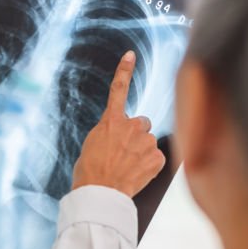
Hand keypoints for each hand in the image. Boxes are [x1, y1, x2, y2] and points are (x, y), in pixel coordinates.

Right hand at [71, 51, 165, 196]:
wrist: (100, 193)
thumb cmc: (90, 173)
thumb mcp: (92, 145)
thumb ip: (108, 133)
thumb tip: (116, 137)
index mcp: (110, 121)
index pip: (118, 89)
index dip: (124, 70)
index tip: (130, 55)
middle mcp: (131, 126)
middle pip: (141, 123)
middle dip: (136, 134)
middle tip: (124, 152)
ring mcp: (146, 141)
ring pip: (149, 142)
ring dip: (142, 151)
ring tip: (128, 167)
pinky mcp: (157, 157)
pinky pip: (157, 157)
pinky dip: (150, 166)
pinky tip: (137, 174)